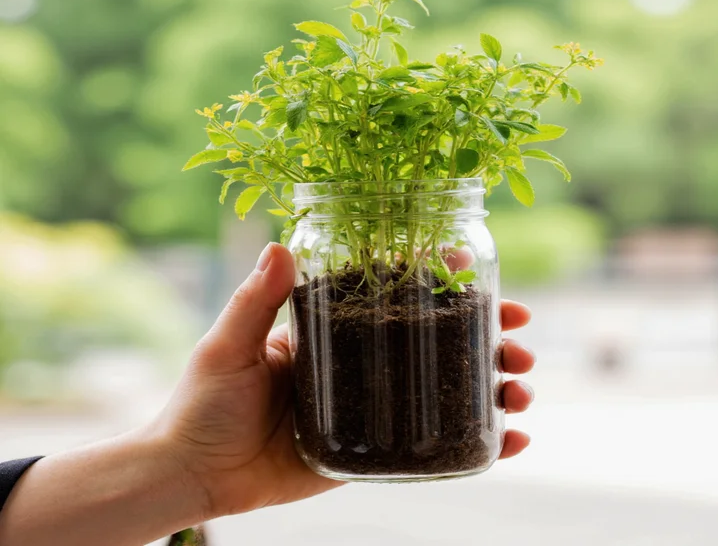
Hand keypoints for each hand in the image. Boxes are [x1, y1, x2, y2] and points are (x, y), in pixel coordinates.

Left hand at [154, 242, 535, 519]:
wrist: (194, 474)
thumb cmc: (204, 403)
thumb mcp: (229, 346)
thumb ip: (255, 301)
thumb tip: (280, 246)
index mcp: (335, 328)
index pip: (402, 299)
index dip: (449, 288)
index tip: (487, 281)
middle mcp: (362, 362)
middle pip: (440, 343)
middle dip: (489, 340)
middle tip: (520, 345)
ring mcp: (372, 407)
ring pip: (448, 391)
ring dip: (495, 387)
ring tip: (520, 392)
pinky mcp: (373, 449)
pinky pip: (433, 444)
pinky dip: (478, 444)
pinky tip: (511, 443)